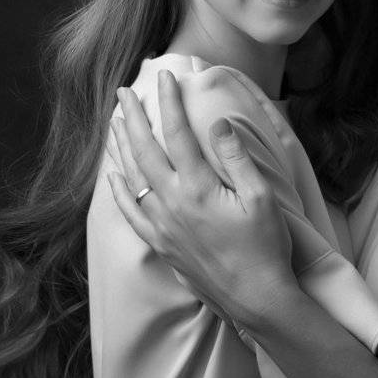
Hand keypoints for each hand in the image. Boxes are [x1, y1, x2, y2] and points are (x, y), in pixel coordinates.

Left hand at [108, 71, 293, 324]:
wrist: (256, 299)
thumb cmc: (265, 248)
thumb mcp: (262, 198)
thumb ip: (236, 158)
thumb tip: (217, 122)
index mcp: (197, 187)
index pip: (177, 133)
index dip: (169, 102)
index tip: (166, 78)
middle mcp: (171, 203)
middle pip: (144, 149)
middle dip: (133, 117)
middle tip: (124, 92)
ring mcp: (161, 225)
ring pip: (131, 177)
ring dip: (121, 146)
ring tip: (115, 122)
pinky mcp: (160, 244)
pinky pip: (129, 212)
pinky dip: (117, 190)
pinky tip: (112, 175)